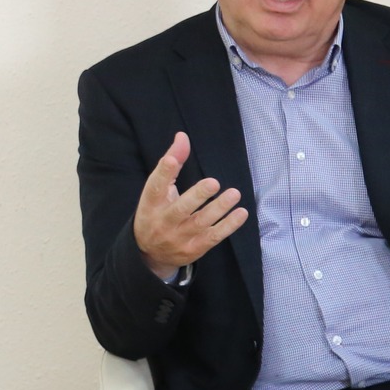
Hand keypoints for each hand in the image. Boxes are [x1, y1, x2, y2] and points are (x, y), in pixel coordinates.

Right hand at [132, 131, 248, 281]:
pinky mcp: (194, 248)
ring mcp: (179, 237)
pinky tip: (240, 213)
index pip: (154, 187)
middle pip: (180, 209)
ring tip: (234, 194)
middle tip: (213, 182)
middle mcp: (163, 222)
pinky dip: (228, 226)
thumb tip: (182, 136)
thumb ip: (171, 163)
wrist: (150, 253)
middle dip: (197, 196)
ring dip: (219, 209)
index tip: (171, 160)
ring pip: (200, 223)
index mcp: (151, 204)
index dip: (163, 173)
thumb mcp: (158, 190)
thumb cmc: (156, 212)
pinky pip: (213, 237)